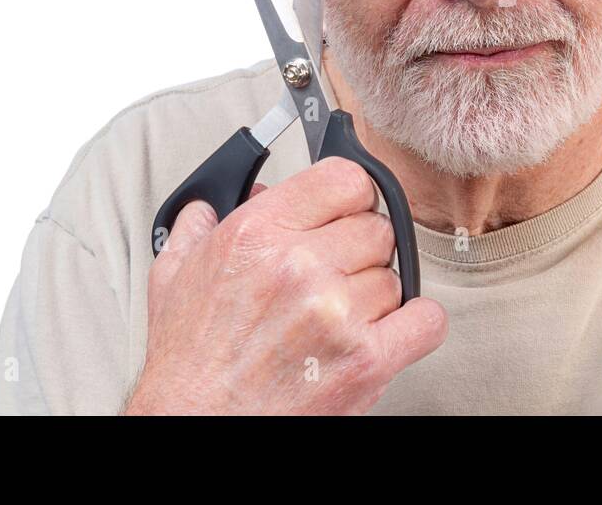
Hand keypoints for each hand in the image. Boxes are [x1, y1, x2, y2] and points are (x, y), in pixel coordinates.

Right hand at [125, 156, 446, 413]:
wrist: (196, 425)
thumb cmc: (188, 362)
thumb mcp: (174, 274)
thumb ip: (202, 224)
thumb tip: (224, 197)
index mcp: (257, 234)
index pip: (345, 178)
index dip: (350, 195)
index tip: (344, 211)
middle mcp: (299, 267)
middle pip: (377, 227)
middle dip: (358, 251)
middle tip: (332, 276)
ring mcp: (337, 314)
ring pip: (397, 276)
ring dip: (375, 296)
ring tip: (338, 318)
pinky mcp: (366, 361)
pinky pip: (427, 320)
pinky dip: (415, 325)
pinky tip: (387, 331)